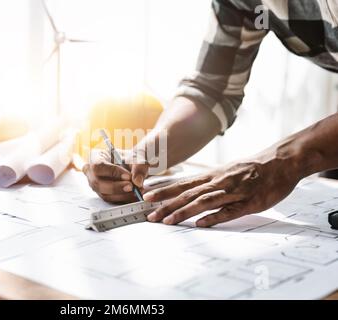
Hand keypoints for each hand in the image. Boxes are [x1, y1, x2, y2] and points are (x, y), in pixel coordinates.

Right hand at [83, 148, 148, 202]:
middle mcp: (91, 173)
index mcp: (94, 157)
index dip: (113, 172)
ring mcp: (96, 186)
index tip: (128, 176)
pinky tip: (134, 195)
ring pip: (105, 194)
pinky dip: (124, 199)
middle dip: (117, 187)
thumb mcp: (136, 157)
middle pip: (98, 183)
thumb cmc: (129, 158)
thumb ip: (138, 167)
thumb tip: (137, 182)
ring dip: (122, 195)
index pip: (98, 166)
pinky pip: (111, 200)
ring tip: (137, 191)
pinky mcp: (103, 194)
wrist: (130, 165)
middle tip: (132, 187)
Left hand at [144, 152, 302, 226]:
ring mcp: (233, 192)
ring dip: (183, 211)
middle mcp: (219, 182)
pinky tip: (200, 224)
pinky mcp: (249, 202)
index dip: (164, 190)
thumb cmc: (252, 168)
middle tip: (149, 214)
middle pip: (188, 194)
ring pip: (204, 202)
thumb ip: (209, 181)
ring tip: (167, 221)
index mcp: (212, 175)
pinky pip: (229, 211)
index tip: (147, 196)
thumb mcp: (226, 172)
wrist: (281, 162)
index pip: (183, 184)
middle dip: (167, 204)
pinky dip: (214, 217)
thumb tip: (190, 191)